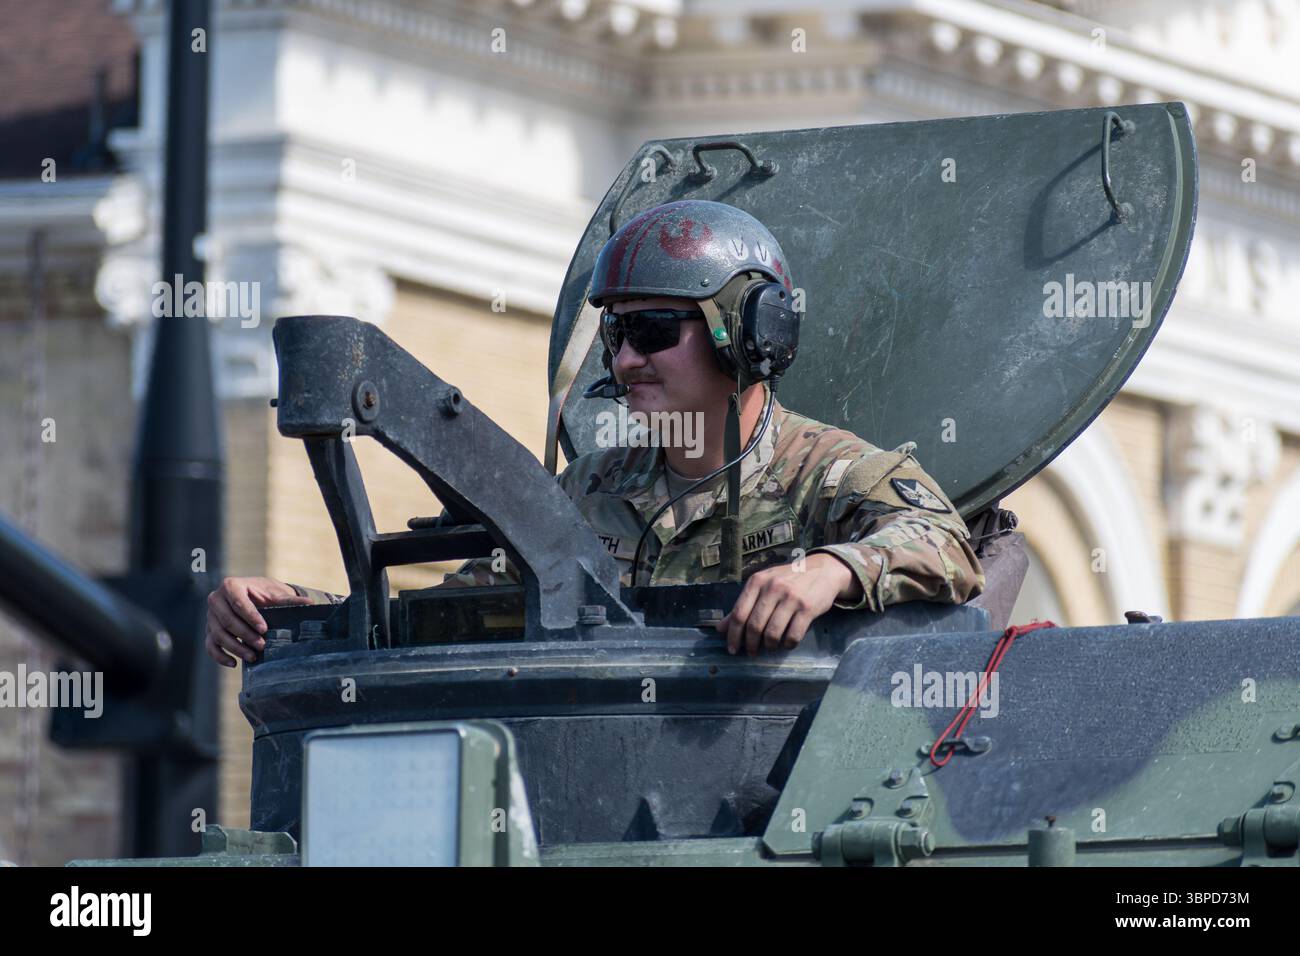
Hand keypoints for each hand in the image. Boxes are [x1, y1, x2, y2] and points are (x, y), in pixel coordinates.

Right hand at [205, 576, 311, 667]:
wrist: (255, 597)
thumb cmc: (265, 594)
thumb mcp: (276, 594)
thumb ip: (290, 600)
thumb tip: (310, 603)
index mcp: (231, 585)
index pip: (239, 603)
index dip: (251, 617)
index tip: (264, 629)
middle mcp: (216, 599)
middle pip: (227, 620)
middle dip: (245, 635)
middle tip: (262, 645)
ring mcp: (210, 616)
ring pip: (218, 634)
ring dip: (235, 648)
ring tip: (253, 656)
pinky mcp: (210, 630)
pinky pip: (210, 645)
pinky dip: (220, 656)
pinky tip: (234, 663)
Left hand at [715, 553, 859, 655]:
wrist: (822, 570)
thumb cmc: (788, 580)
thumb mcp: (763, 586)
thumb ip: (743, 606)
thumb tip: (720, 629)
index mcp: (757, 581)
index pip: (739, 613)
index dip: (733, 635)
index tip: (732, 649)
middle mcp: (773, 588)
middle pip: (754, 626)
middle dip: (751, 644)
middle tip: (752, 652)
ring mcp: (791, 598)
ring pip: (773, 633)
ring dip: (770, 646)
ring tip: (771, 646)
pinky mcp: (808, 608)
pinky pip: (793, 636)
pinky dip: (787, 645)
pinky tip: (787, 643)